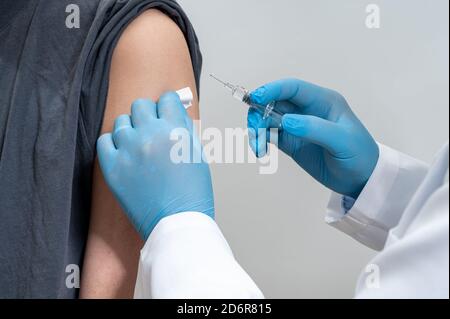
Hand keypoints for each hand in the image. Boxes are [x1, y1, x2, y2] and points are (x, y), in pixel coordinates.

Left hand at [97, 92, 213, 239]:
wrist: (176, 222)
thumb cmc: (192, 194)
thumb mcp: (197, 155)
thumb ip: (184, 130)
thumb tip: (174, 115)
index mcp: (175, 131)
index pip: (167, 99)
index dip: (168, 105)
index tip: (166, 110)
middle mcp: (150, 135)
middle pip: (141, 105)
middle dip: (148, 114)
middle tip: (152, 127)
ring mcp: (129, 150)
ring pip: (121, 121)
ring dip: (131, 128)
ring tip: (139, 143)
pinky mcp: (113, 167)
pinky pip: (104, 141)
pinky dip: (113, 143)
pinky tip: (123, 152)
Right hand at [248, 79, 378, 198]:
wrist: (361, 179)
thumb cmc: (359, 155)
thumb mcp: (342, 141)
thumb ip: (315, 128)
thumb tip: (286, 121)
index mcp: (322, 101)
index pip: (292, 88)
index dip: (272, 89)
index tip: (256, 98)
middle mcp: (307, 110)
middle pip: (274, 102)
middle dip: (259, 113)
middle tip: (256, 130)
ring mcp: (297, 126)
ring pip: (267, 118)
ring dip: (258, 129)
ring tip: (259, 148)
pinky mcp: (291, 141)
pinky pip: (269, 135)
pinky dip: (261, 141)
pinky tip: (261, 152)